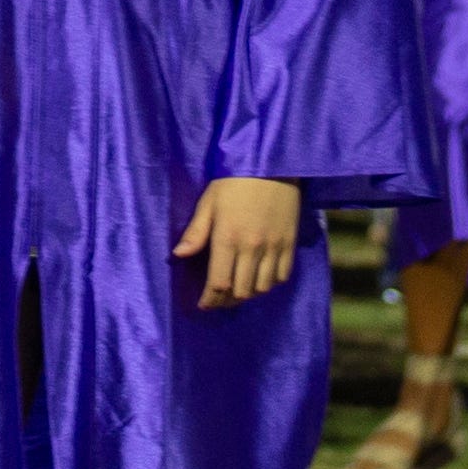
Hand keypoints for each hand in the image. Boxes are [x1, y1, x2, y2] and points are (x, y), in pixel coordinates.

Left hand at [173, 175, 302, 309]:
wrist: (271, 163)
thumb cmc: (233, 180)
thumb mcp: (209, 201)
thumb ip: (196, 232)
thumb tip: (178, 255)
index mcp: (228, 237)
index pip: (219, 283)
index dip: (210, 299)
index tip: (203, 304)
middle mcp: (252, 247)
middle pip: (240, 291)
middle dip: (226, 300)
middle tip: (218, 299)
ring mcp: (274, 247)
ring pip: (262, 288)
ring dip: (248, 294)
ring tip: (238, 290)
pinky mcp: (289, 243)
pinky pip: (282, 276)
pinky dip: (270, 283)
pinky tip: (260, 278)